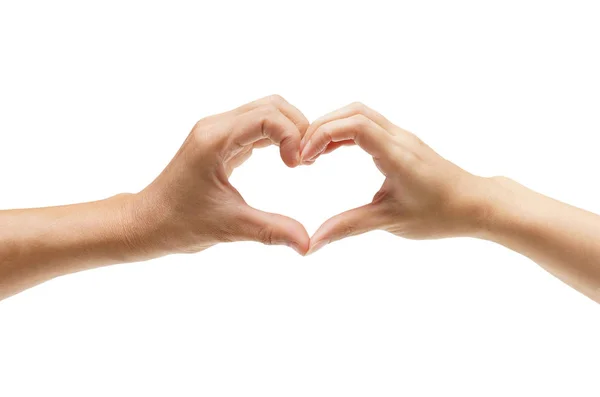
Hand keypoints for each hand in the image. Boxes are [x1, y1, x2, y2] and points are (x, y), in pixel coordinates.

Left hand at [128, 95, 310, 256]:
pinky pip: (256, 126)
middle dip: (297, 128)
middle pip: (271, 105)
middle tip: (306, 161)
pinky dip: (277, 137)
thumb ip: (272, 231)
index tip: (298, 166)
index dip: (293, 136)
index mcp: (214, 140)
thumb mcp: (229, 228)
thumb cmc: (178, 224)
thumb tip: (308, 244)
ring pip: (265, 111)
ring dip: (289, 130)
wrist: (146, 223)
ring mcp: (217, 131)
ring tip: (298, 161)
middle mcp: (215, 126)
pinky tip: (286, 160)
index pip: (268, 117)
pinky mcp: (220, 141)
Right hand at [300, 102, 489, 253]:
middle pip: (354, 111)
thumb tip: (312, 243)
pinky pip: (368, 124)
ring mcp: (402, 137)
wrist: (475, 204)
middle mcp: (399, 138)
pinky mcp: (402, 142)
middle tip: (301, 153)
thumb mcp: (390, 222)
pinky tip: (333, 152)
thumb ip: (348, 227)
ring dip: (333, 127)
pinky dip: (345, 132)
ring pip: (361, 114)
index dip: (323, 134)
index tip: (304, 158)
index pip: (355, 125)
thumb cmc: (440, 214)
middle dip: (321, 126)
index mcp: (397, 154)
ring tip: (313, 153)